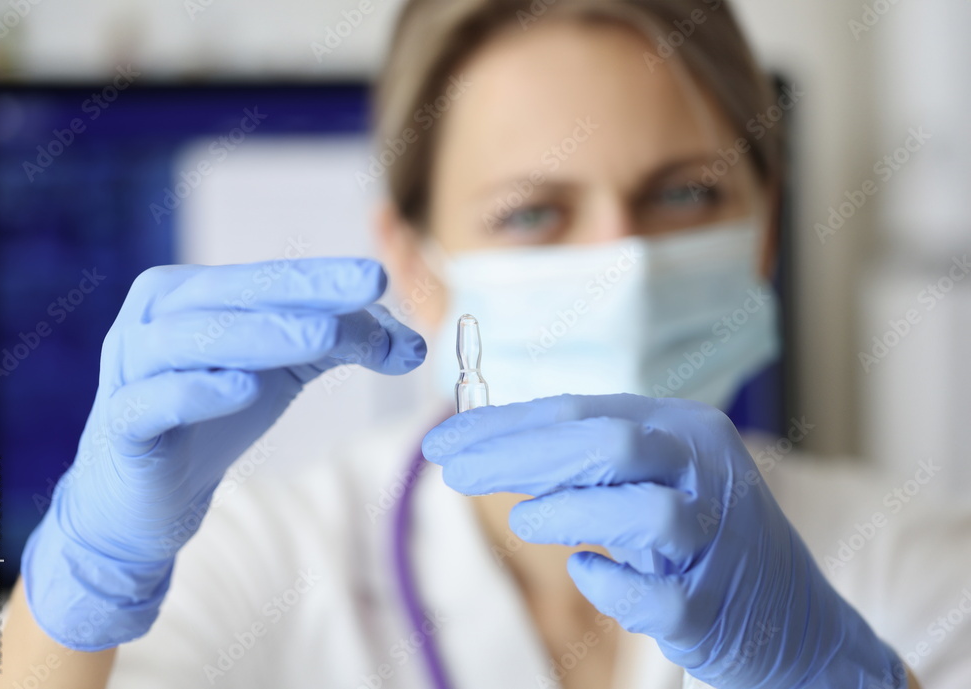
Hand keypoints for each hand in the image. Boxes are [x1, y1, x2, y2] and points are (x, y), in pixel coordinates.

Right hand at [23, 258, 425, 650]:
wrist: (144, 497)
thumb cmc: (214, 416)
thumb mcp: (281, 371)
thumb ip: (340, 346)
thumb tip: (413, 346)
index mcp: (193, 293)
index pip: (267, 279)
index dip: (325, 279)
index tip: (380, 278)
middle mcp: (155, 317)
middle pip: (232, 295)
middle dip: (304, 291)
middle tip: (368, 287)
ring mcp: (130, 368)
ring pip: (192, 339)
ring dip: (261, 333)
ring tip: (322, 337)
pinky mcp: (120, 423)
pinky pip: (154, 400)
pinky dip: (198, 390)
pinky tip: (244, 388)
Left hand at [422, 394, 906, 688]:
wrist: (799, 620)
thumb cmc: (704, 541)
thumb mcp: (654, 480)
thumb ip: (588, 461)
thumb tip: (493, 446)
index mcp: (683, 430)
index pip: (581, 413)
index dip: (505, 426)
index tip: (443, 441)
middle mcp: (706, 472)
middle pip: (608, 445)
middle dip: (519, 455)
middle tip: (454, 470)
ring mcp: (717, 540)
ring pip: (643, 513)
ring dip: (570, 513)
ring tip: (523, 520)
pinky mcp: (718, 607)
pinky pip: (659, 596)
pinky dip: (614, 585)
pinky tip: (586, 574)